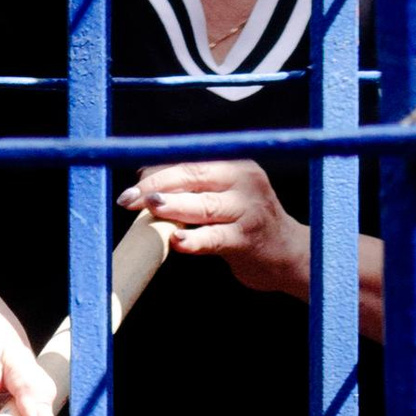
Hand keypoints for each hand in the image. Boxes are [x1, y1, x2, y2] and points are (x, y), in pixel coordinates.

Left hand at [119, 158, 308, 298]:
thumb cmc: (245, 222)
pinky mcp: (247, 240)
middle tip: (127, 199)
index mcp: (236, 165)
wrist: (287, 255)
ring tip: (150, 208)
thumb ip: (191, 186)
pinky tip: (176, 241)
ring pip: (203, 205)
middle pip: (193, 176)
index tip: (132, 183)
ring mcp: (248, 211)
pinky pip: (215, 238)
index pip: (190, 161)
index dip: (158, 170)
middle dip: (156, 187)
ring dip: (173, 207)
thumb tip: (144, 175)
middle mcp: (245, 182)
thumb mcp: (225, 195)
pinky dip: (194, 240)